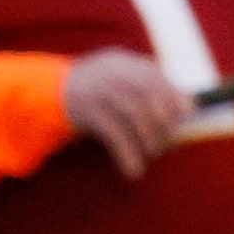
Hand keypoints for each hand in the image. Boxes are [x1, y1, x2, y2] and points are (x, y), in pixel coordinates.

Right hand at [66, 47, 188, 180]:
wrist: (46, 96)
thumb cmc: (91, 93)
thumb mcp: (116, 79)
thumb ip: (145, 87)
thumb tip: (186, 107)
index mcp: (121, 62)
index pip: (154, 75)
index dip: (173, 94)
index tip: (187, 113)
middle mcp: (111, 72)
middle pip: (146, 94)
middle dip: (162, 121)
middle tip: (167, 143)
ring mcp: (98, 90)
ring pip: (134, 114)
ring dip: (149, 139)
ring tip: (153, 155)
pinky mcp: (86, 111)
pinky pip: (114, 134)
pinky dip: (127, 154)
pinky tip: (133, 171)